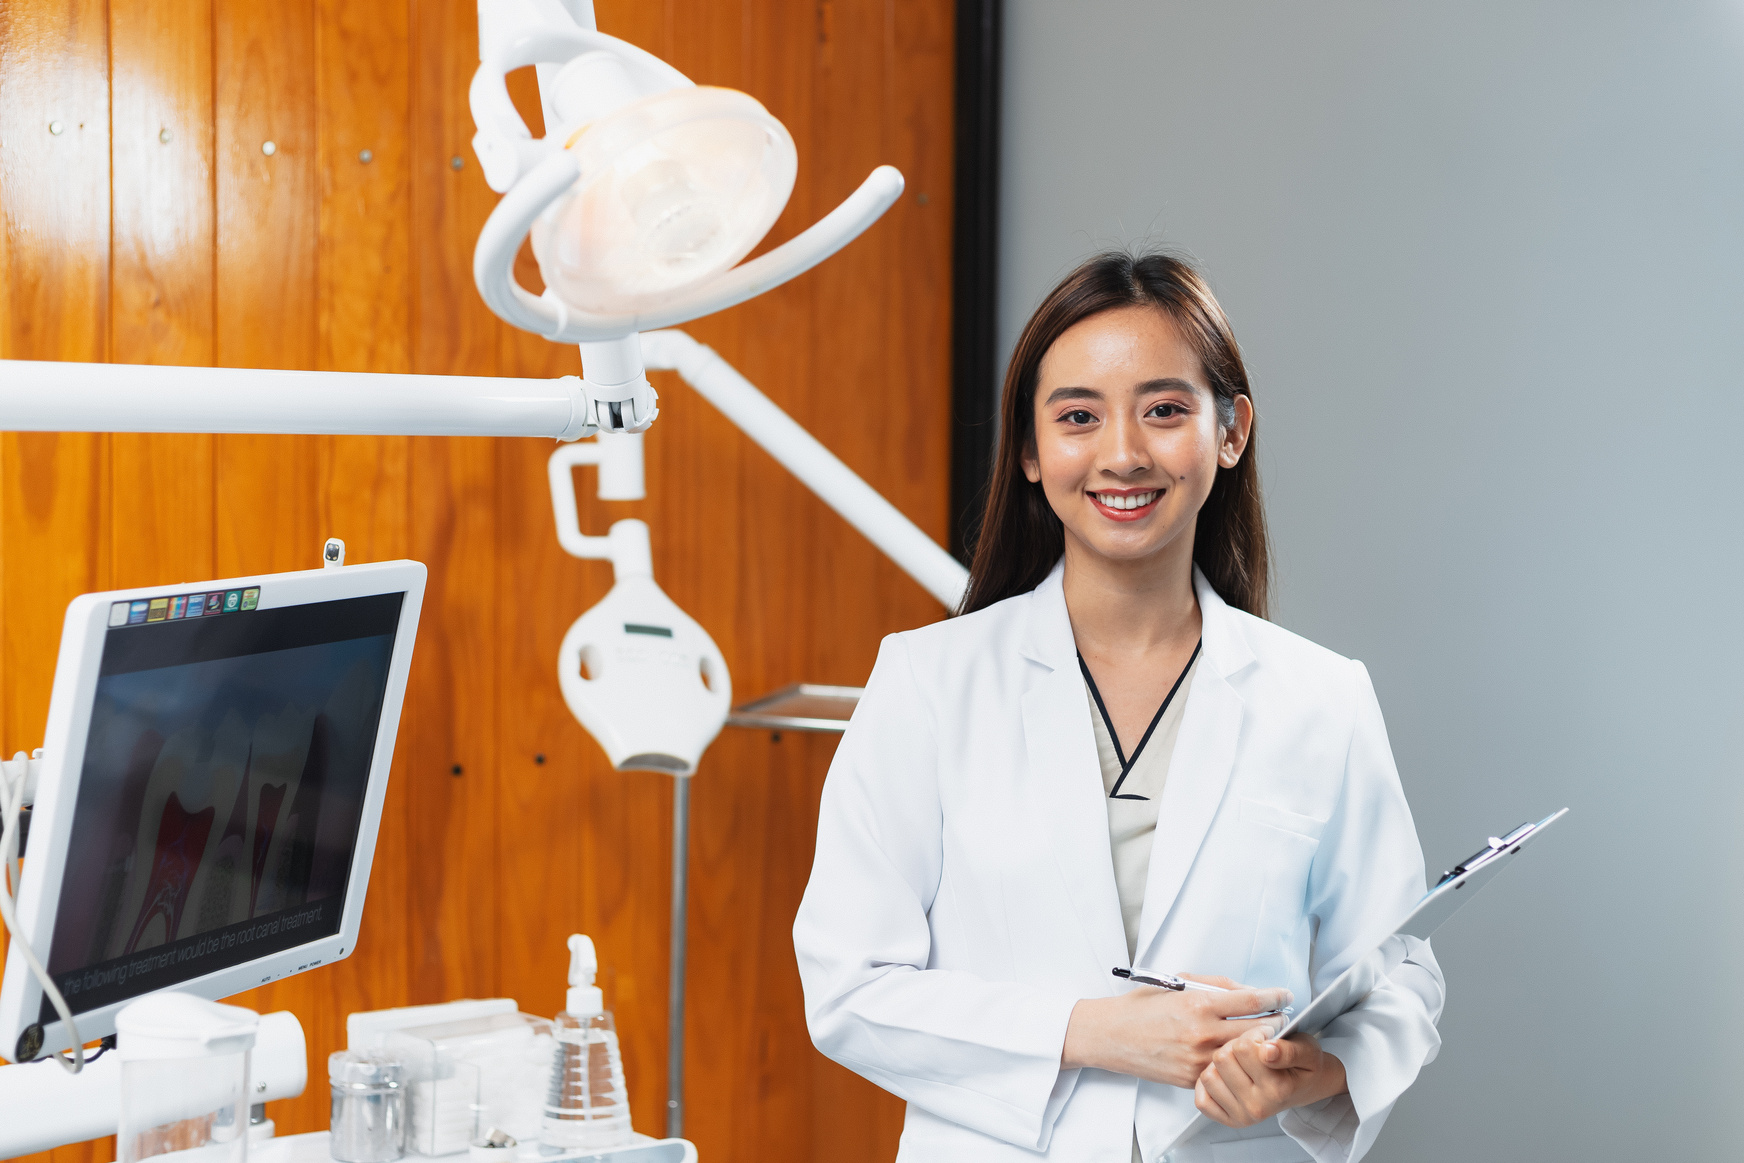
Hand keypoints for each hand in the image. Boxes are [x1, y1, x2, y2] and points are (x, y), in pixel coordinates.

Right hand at [1062, 974, 1294, 1088]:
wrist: (1111, 1036)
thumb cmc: (1142, 1006)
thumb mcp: (1177, 983)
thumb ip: (1215, 986)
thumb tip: (1248, 991)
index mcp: (1198, 1004)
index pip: (1251, 1001)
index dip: (1275, 996)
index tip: (1285, 995)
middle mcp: (1202, 1033)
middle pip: (1258, 1030)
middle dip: (1276, 1022)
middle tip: (1282, 1016)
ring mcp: (1198, 1059)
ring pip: (1246, 1054)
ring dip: (1260, 1044)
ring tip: (1265, 1036)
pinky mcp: (1192, 1078)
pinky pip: (1225, 1070)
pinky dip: (1235, 1061)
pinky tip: (1238, 1053)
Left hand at [1194, 1025, 1346, 1127]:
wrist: (1306, 1087)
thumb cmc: (1303, 1065)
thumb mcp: (1306, 1050)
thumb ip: (1288, 1050)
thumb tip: (1267, 1051)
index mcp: (1277, 1089)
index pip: (1243, 1046)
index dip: (1253, 1034)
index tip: (1266, 1038)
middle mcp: (1258, 1107)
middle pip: (1222, 1058)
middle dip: (1235, 1047)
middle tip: (1253, 1051)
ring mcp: (1242, 1116)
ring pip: (1209, 1075)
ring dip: (1221, 1064)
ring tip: (1241, 1063)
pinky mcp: (1229, 1120)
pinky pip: (1202, 1098)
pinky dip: (1210, 1085)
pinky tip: (1226, 1078)